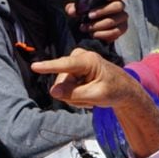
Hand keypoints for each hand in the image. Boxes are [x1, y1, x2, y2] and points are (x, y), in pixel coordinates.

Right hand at [30, 48, 147, 109]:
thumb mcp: (96, 96)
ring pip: (62, 86)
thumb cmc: (114, 90)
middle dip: (72, 95)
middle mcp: (79, 58)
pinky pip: (65, 87)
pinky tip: (87, 94)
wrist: (124, 89)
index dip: (49, 67)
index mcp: (88, 61)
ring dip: (74, 97)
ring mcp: (75, 64)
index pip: (65, 65)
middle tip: (90, 99)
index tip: (34, 67)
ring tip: (90, 97)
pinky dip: (75, 95)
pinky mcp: (73, 70)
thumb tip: (52, 91)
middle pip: (62, 82)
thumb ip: (73, 94)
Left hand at [67, 0, 130, 44]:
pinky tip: (93, 34)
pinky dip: (103, 34)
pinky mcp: (120, 30)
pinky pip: (115, 32)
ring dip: (99, 25)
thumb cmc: (86, 14)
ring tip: (86, 28)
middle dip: (102, 11)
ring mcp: (121, 19)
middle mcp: (119, 7)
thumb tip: (71, 10)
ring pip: (114, 21)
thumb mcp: (79, 9)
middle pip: (118, 6)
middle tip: (89, 15)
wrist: (89, 29)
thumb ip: (74, 8)